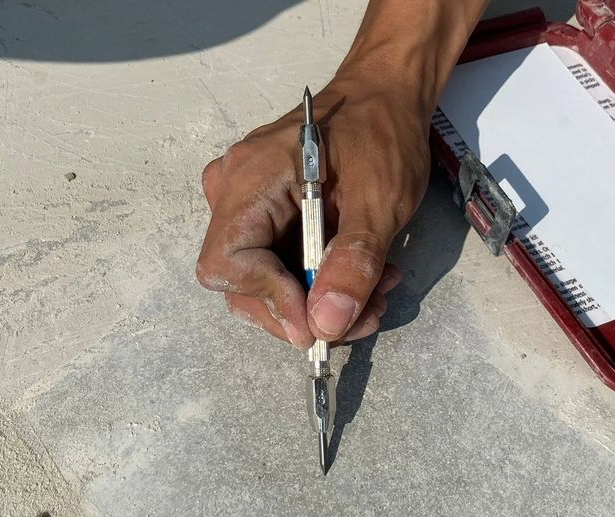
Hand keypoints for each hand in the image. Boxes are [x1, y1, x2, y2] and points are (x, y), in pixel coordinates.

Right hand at [197, 77, 430, 347]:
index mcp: (252, 178)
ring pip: (263, 282)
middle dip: (303, 311)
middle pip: (242, 282)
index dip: (269, 299)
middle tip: (363, 317)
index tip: (317, 320)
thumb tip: (327, 324)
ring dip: (318, 302)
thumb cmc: (382, 131)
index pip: (227, 262)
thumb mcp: (380, 201)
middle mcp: (234, 191)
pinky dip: (320, 282)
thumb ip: (353, 263)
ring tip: (375, 296)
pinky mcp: (266, 215)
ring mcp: (246, 203)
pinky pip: (278, 264)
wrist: (387, 95)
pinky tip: (364, 279)